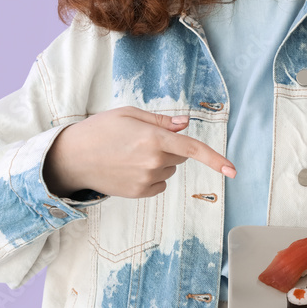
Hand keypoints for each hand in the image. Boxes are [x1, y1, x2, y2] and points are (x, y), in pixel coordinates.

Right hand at [42, 106, 235, 197]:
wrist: (73, 157)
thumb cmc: (100, 129)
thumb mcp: (129, 114)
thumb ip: (161, 121)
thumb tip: (185, 124)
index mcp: (153, 138)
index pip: (192, 149)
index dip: (215, 159)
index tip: (233, 170)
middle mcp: (153, 161)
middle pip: (180, 156)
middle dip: (170, 147)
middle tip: (143, 139)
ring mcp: (145, 180)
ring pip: (169, 170)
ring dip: (160, 161)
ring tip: (131, 153)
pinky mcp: (138, 193)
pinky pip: (159, 184)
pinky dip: (152, 176)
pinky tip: (130, 168)